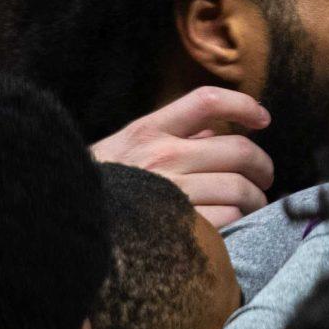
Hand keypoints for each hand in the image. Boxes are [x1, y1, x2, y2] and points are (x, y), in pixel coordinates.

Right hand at [91, 86, 274, 227]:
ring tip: (253, 204)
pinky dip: (238, 220)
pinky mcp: (175, 227)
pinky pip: (227, 219)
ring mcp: (169, 193)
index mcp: (149, 131)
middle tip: (264, 177)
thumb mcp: (127, 146)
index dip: (243, 105)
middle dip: (262, 166)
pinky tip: (233, 223)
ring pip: (239, 188)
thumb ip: (172, 134)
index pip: (206, 101)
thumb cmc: (101, 184)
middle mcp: (161, 157)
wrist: (64, 221)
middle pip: (238, 150)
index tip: (262, 119)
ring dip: (255, 198)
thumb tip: (215, 130)